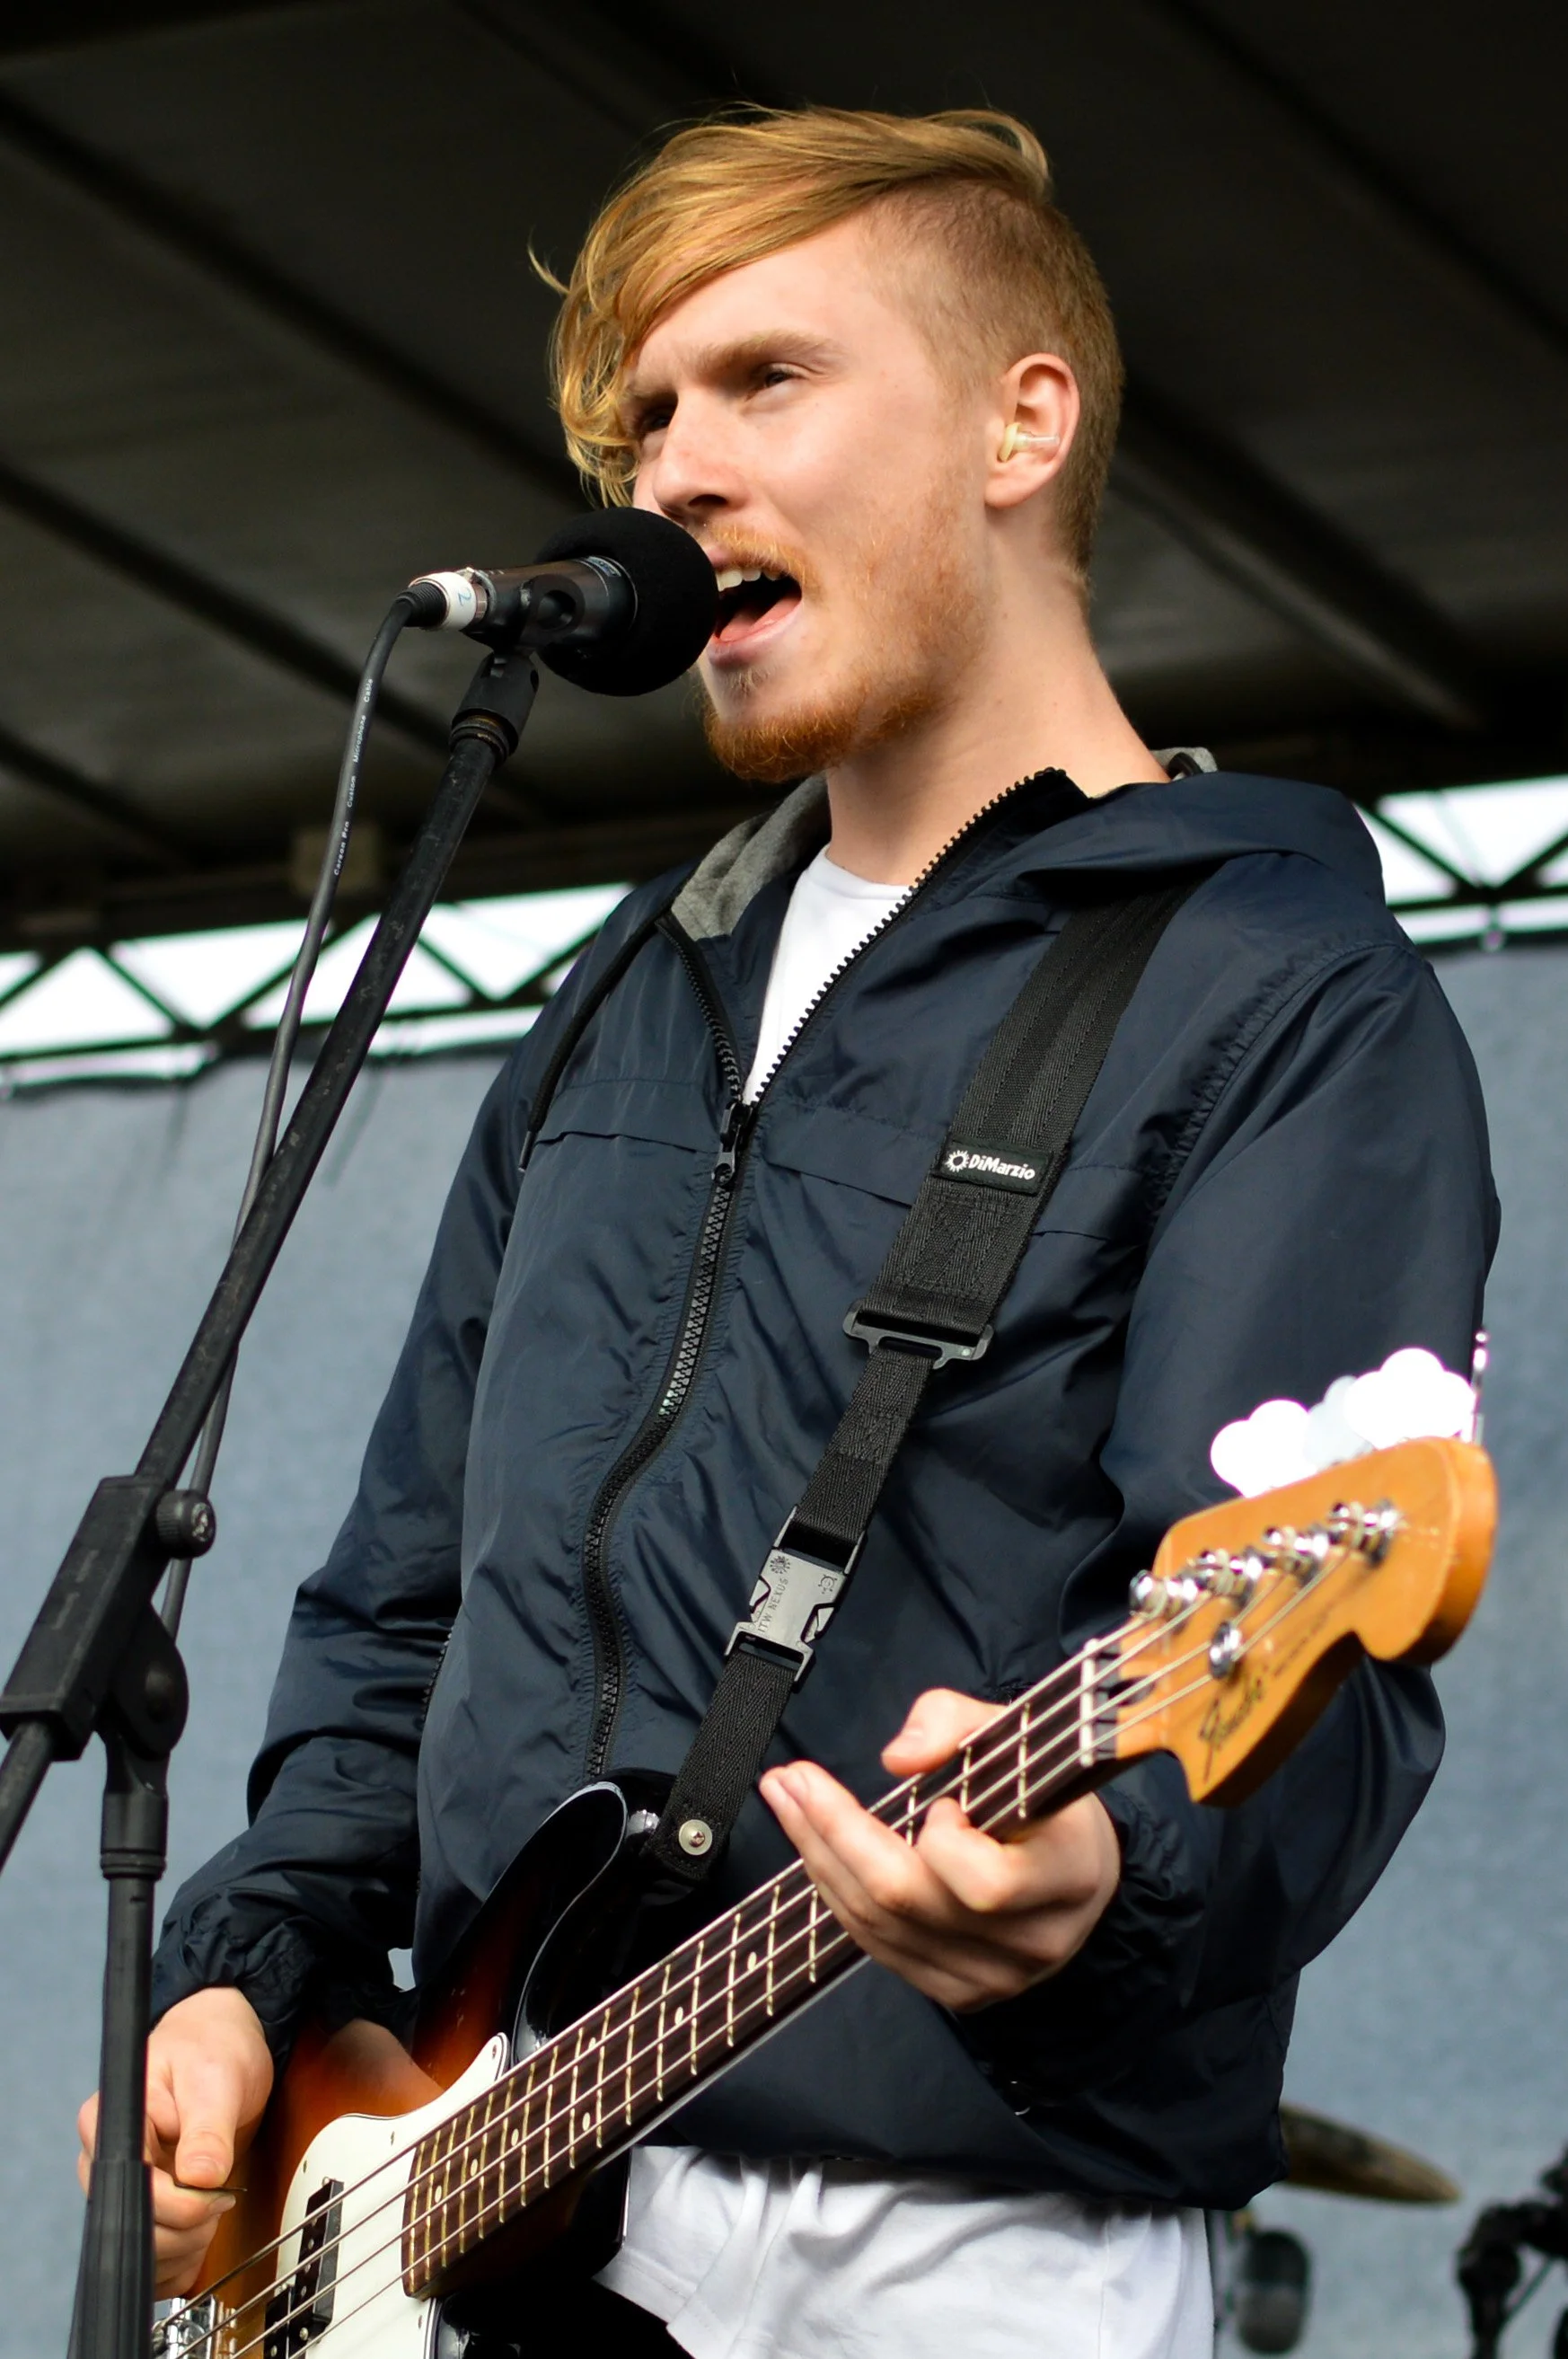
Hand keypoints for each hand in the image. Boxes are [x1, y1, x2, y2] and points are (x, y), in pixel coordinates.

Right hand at [77, 1986, 273, 2297]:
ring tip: (216, 2210)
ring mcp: (120, 2186)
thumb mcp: (216, 2079)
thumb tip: (199, 2178)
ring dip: (184, 2247)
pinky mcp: (140, 2205)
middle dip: (185, 2228)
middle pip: (132, 2226)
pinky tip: (202, 2237)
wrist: (224, 2046)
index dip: (175, 2202)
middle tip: (223, 2199)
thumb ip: (207, 2129)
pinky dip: (179, 2260)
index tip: (214, 2191)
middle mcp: (104, 2158)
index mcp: (109, 2120)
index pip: (130, 2187)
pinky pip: (149, 2256)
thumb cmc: (213, 2050)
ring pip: (139, 2249)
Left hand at [760, 1687, 1120, 2011]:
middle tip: (789, 1782)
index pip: (985, 1884)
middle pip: (907, 1902)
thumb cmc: (1044, 1793)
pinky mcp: (960, 1992)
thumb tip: (897, 1757)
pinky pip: (879, 1949)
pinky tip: (820, 1852)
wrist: (1077, 1865)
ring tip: (789, 1803)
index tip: (939, 1801)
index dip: (943, 1842)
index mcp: (1066, 1876)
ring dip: (821, 1859)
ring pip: (881, 1927)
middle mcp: (1033, 1940)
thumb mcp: (1012, 1733)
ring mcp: (996, 1977)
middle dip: (833, 1833)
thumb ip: (953, 1721)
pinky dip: (839, 1896)